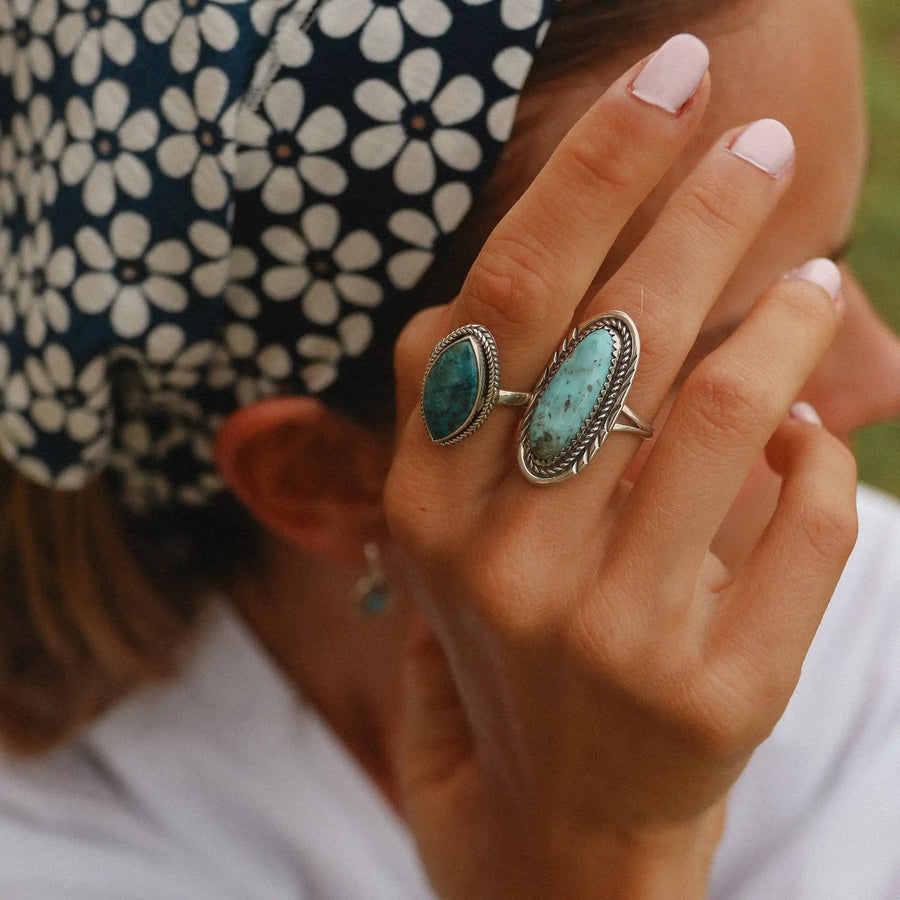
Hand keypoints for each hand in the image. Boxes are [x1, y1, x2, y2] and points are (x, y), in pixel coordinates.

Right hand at [385, 37, 856, 898]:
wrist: (548, 830)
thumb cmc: (506, 657)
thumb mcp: (447, 537)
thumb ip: (462, 414)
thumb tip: (509, 285)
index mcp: (426, 506)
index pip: (507, 300)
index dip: (589, 176)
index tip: (660, 92)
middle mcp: (500, 565)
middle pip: (616, 333)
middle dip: (700, 209)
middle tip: (761, 141)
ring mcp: (605, 634)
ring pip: (726, 414)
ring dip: (791, 322)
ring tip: (819, 280)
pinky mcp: (707, 697)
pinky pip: (799, 525)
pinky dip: (823, 457)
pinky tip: (813, 435)